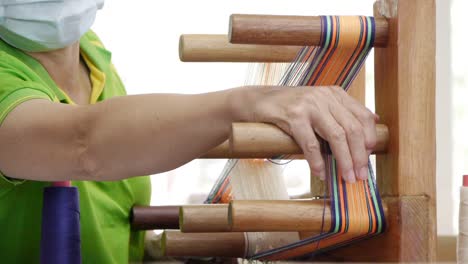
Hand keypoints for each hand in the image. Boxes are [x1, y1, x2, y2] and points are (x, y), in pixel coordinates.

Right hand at [233, 85, 377, 182]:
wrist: (257, 101)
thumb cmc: (289, 108)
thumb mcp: (318, 105)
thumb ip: (340, 113)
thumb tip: (372, 124)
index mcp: (334, 94)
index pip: (362, 116)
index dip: (369, 139)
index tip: (369, 159)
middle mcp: (325, 97)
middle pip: (352, 129)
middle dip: (360, 156)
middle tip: (361, 176)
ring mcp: (309, 105)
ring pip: (336, 136)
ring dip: (344, 161)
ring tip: (347, 177)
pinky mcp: (293, 116)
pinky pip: (311, 144)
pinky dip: (317, 161)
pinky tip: (321, 173)